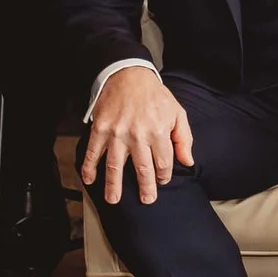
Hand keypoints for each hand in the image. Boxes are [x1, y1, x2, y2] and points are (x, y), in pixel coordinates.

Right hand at [80, 65, 192, 205]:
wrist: (129, 76)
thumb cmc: (155, 96)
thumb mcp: (177, 113)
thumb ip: (184, 139)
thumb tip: (188, 162)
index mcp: (159, 131)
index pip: (163, 162)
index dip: (163, 175)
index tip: (161, 181)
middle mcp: (138, 135)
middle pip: (142, 169)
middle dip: (145, 188)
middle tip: (146, 200)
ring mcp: (117, 134)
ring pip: (114, 166)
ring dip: (113, 185)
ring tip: (114, 200)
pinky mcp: (100, 130)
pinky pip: (93, 153)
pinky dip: (89, 168)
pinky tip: (90, 180)